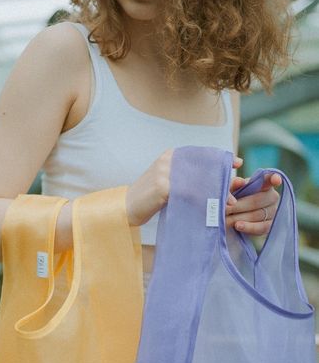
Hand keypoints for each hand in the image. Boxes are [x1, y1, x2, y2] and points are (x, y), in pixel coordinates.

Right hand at [126, 150, 242, 226]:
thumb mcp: (169, 183)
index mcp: (171, 156)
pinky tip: (211, 209)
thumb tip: (216, 182)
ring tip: (226, 204)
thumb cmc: (149, 199)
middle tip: (234, 191)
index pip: (200, 153)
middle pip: (202, 167)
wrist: (125, 208)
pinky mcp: (162, 186)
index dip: (220, 158)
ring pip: (198, 181)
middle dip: (221, 180)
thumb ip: (187, 178)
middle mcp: (168, 160)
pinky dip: (202, 201)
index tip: (238, 163)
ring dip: (214, 193)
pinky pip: (189, 193)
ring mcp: (164, 172)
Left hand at [226, 161, 281, 235]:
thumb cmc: (232, 199)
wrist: (232, 219)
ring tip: (226, 220)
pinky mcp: (271, 226)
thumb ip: (232, 184)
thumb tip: (240, 182)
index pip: (271, 179)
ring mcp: (274, 211)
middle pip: (258, 200)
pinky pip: (261, 227)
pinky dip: (248, 227)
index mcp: (264, 184)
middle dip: (239, 205)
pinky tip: (238, 226)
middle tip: (225, 209)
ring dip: (240, 217)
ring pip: (258, 214)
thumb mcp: (230, 190)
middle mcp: (272, 196)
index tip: (276, 180)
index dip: (274, 178)